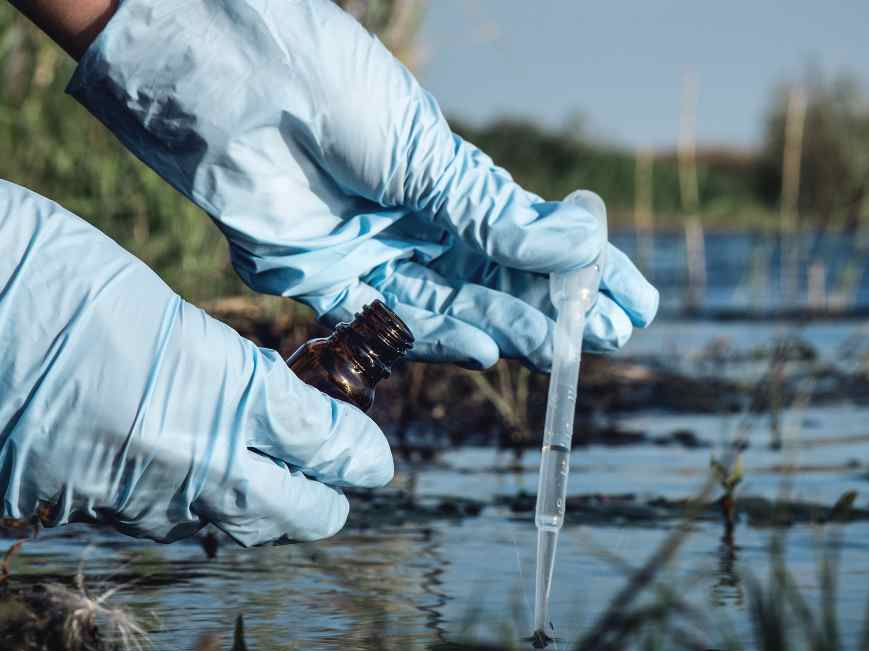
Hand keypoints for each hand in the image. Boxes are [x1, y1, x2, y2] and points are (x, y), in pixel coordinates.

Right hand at [0, 96, 391, 544]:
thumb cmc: (46, 263)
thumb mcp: (163, 309)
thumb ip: (226, 375)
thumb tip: (269, 415)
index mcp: (215, 393)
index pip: (322, 448)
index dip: (358, 454)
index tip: (372, 457)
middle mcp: (174, 464)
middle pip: (288, 516)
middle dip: (321, 499)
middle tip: (330, 476)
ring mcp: (111, 497)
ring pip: (213, 528)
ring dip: (244, 504)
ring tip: (252, 471)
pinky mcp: (54, 508)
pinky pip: (134, 520)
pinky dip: (162, 499)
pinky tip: (157, 464)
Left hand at [67, 0, 659, 370]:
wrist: (234, 82)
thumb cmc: (332, 89)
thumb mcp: (427, 154)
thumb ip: (493, 216)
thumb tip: (582, 246)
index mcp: (444, 176)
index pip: (528, 234)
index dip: (582, 269)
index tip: (634, 299)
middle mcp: (412, 219)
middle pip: (497, 280)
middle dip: (556, 309)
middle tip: (611, 337)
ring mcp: (370, 251)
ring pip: (454, 306)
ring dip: (510, 329)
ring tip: (564, 349)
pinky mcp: (321, 281)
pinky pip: (390, 323)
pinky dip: (441, 338)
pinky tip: (491, 350)